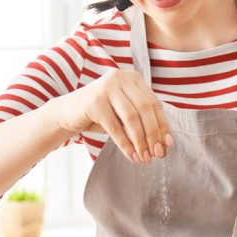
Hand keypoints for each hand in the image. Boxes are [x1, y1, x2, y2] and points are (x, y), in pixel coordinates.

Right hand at [50, 68, 172, 163]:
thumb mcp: (124, 115)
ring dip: (140, 141)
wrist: (68, 113)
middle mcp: (121, 78)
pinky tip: (131, 156)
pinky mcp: (94, 101)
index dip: (163, 126)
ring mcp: (107, 87)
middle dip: (153, 135)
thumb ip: (143, 122)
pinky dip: (125, 144)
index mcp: (133, 78)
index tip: (168, 146)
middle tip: (157, 155)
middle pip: (145, 109)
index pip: (154, 103)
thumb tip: (166, 145)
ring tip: (144, 158)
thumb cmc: (101, 115)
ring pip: (132, 118)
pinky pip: (115, 127)